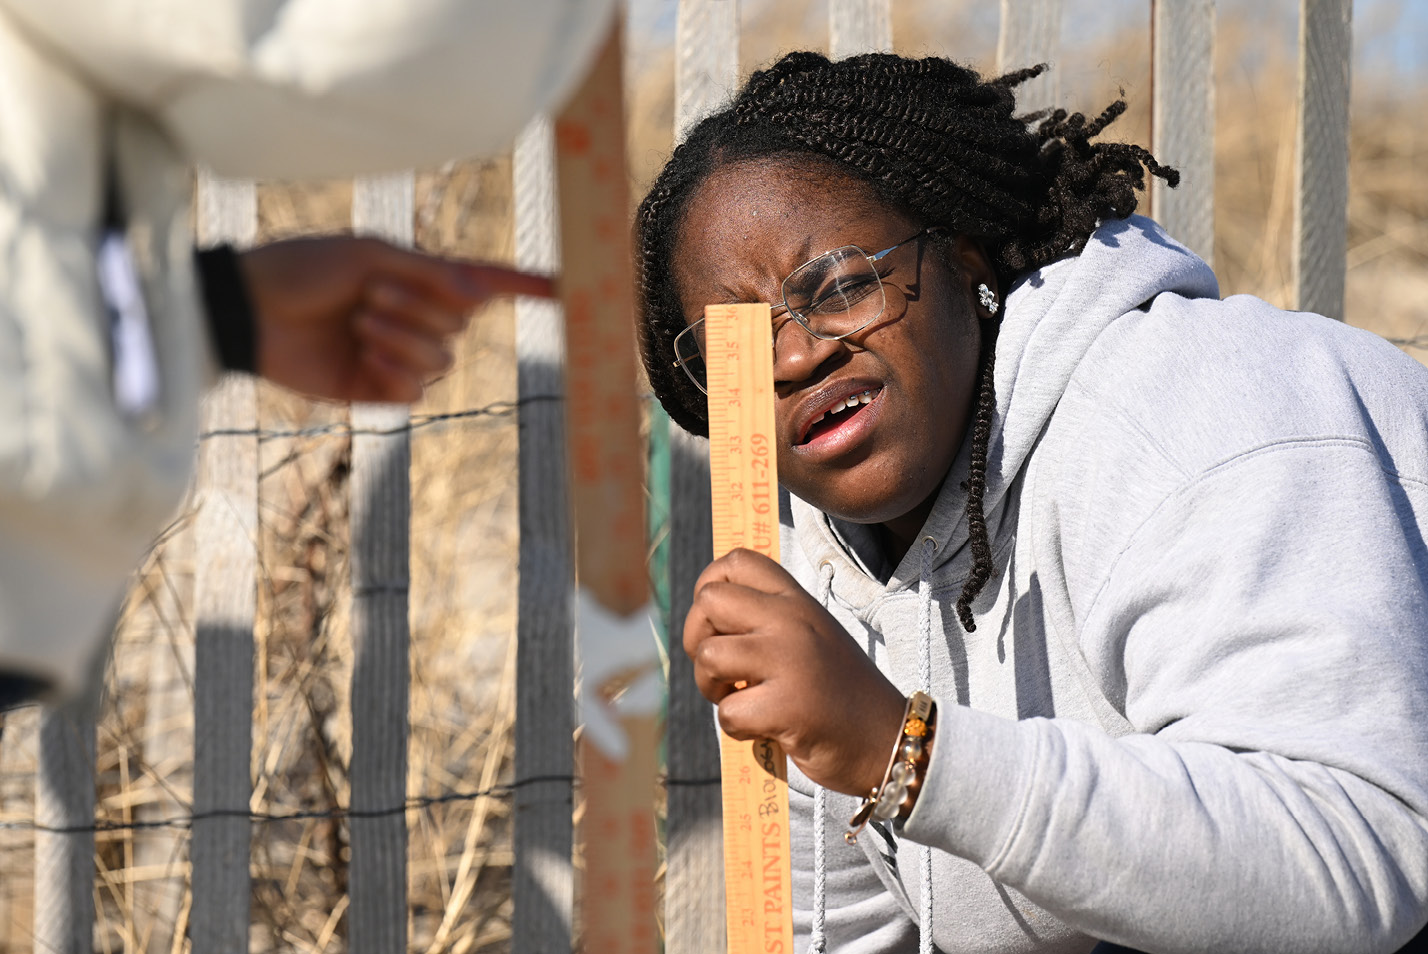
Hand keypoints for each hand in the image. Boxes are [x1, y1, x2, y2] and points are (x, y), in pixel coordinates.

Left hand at [238, 236, 554, 401]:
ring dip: (402, 339)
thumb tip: (480, 294)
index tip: (574, 290)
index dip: (530, 287)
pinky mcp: (376, 389)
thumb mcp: (369, 255)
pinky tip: (364, 357)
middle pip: (460, 325)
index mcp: (419, 277)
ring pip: (440, 359)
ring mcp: (398, 354)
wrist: (247, 310)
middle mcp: (416, 316)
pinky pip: (415, 391)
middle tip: (368, 295)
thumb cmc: (302, 268)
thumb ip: (428, 274)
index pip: (488, 283)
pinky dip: (394, 371)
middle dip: (420, 309)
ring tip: (358, 325)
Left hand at [684, 548, 906, 796]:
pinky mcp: (787, 706)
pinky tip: (767, 728)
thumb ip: (768, 620)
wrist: (887, 741)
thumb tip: (705, 618)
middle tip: (722, 669)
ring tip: (743, 698)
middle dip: (697, 638)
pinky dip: (738, 728)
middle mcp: (793, 620)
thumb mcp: (810, 636)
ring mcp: (790, 660)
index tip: (716, 623)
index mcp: (797, 601)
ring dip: (712, 686)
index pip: (736, 561)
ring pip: (710, 655)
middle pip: (709, 600)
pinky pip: (728, 712)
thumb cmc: (838, 693)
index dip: (707, 587)